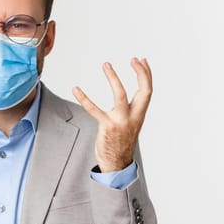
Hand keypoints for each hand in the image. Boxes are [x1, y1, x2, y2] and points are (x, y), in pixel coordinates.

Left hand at [73, 57, 152, 172]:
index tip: (143, 61)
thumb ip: (131, 110)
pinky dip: (84, 98)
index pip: (148, 91)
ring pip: (120, 96)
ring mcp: (120, 122)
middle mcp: (133, 118)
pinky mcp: (107, 127)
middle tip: (134, 59)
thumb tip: (129, 97)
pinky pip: (94, 110)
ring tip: (106, 65)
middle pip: (143, 92)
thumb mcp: (131, 124)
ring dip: (114, 78)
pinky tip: (76, 89)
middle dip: (141, 74)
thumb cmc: (121, 142)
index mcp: (139, 115)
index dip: (147, 75)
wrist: (117, 164)